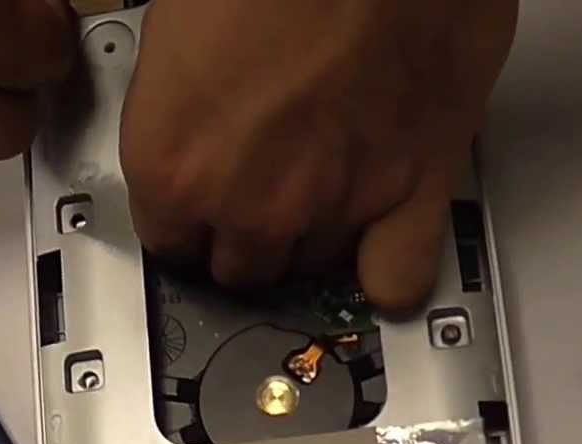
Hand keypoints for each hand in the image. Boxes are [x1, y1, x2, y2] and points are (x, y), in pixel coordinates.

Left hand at [121, 0, 517, 311]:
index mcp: (171, 160)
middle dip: (245, 234)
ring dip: (312, 238)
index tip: (200, 206)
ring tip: (323, 181)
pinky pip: (397, 280)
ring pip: (313, 268)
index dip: (187, 220)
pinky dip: (388, 271)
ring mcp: (334, 204)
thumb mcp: (174, 23)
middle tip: (264, 185)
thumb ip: (176, 96)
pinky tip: (383, 240)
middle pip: (240, 269)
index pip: (167, 243)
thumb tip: (183, 100)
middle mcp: (249, 200)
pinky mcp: (414, 192)